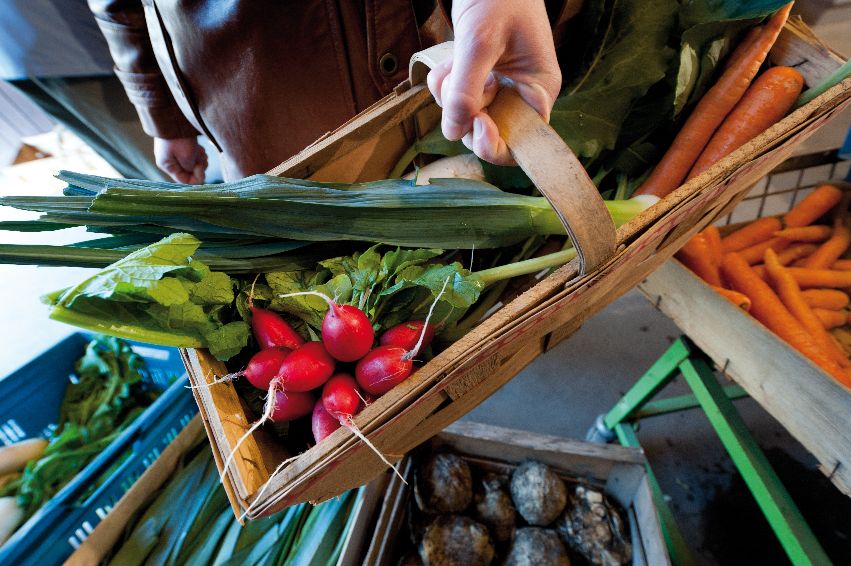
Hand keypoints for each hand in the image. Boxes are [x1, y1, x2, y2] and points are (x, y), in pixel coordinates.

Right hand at [154, 137, 207, 183]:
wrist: (173, 115)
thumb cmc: (179, 137)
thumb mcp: (187, 157)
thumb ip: (191, 170)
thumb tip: (196, 177)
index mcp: (167, 165)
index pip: (184, 181)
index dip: (196, 178)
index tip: (201, 168)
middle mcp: (169, 160)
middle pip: (189, 172)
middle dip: (198, 166)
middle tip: (202, 157)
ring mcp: (174, 152)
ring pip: (192, 163)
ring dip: (199, 159)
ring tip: (200, 150)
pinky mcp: (180, 145)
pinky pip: (191, 154)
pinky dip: (197, 153)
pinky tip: (199, 147)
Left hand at [427, 0, 560, 164]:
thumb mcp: (480, 43)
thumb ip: (466, 90)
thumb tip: (455, 131)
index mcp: (537, 91)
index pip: (522, 142)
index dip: (497, 144)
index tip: (479, 123)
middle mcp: (520, 95)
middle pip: (488, 134)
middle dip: (465, 114)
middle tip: (458, 85)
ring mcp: (498, 89)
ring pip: (465, 116)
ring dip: (450, 95)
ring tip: (454, 64)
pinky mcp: (478, 80)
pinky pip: (455, 98)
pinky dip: (445, 83)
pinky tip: (451, 61)